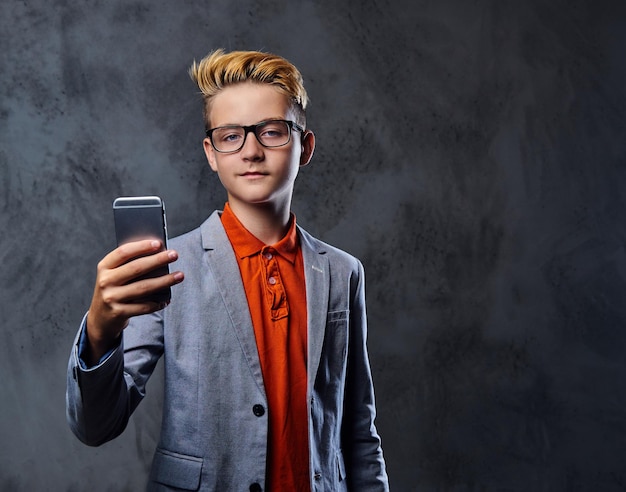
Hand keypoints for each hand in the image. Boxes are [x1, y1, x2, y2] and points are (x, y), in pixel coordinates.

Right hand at [85, 239, 183, 363]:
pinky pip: (144, 307)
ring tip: (180, 275)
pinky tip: (167, 299)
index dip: (141, 246)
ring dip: (164, 281)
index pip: (123, 252)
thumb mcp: (114, 275)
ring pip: (143, 287)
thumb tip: (159, 254)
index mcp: (104, 267)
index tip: (159, 243)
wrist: (100, 319)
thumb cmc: (114, 290)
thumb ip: (130, 265)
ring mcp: (111, 298)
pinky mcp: (119, 313)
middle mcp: (105, 281)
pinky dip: (158, 303)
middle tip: (174, 254)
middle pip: (136, 268)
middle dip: (158, 260)